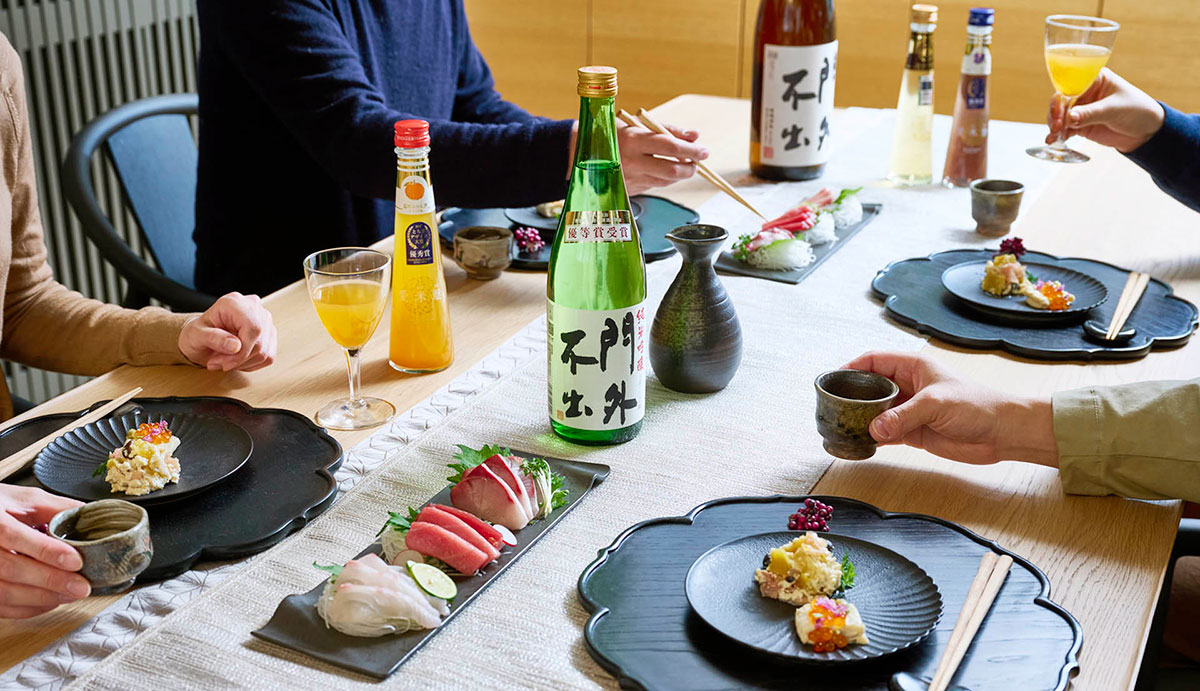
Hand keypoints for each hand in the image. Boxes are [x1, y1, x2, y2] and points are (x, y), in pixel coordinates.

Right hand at [0, 485, 89, 617]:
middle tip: (81, 586)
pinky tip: (51, 601)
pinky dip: (28, 608)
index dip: (46, 551)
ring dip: (42, 597)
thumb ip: (54, 508)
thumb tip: (88, 516)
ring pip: (5, 592)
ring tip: (72, 594)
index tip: (76, 561)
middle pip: (11, 569)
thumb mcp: (23, 499)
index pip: (14, 536)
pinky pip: (1, 605)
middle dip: (51, 580)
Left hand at [178, 292, 277, 371]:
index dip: (243, 351)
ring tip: (225, 362)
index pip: (253, 328)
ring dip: (244, 363)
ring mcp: (264, 320)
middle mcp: (253, 307)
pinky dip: (251, 364)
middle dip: (239, 360)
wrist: (201, 337)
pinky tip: (237, 360)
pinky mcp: (269, 333)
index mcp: (234, 303)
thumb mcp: (196, 336)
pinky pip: (268, 356)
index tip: (225, 364)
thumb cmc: (196, 334)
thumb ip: (214, 338)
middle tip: (219, 365)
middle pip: (260, 342)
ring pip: (264, 352)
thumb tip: (236, 346)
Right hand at [617, 121, 707, 194]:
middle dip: (690, 167)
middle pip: (671, 171)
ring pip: (666, 181)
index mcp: (633, 140)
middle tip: (697, 162)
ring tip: (683, 164)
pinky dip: (666, 179)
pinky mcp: (628, 190)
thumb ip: (668, 129)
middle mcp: (631, 162)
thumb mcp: (639, 124)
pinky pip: (655, 186)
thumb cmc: (616, 133)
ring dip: (680, 174)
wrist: (583, 150)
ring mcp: (629, 179)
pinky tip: (665, 170)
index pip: (670, 148)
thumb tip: (695, 136)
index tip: (704, 151)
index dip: (691, 151)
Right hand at [842, 352, 1058, 466]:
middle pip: (871, 386)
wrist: (1002, 433)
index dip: (853, 367)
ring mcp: (909, 409)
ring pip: (876, 411)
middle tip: (834, 405)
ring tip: (842, 425)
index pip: (874, 360)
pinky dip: (872, 437)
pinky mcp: (913, 431)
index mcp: (913, 367)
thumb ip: (903, 416)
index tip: (835, 379)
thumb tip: (874, 428)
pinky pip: (885, 432)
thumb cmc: (978, 406)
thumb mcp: (936, 404)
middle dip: (853, 395)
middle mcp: (908, 386)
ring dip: (862, 418)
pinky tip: (861, 442)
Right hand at [1045, 68, 1164, 152]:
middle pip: (1061, 100)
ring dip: (1055, 125)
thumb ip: (1091, 113)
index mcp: (1093, 79)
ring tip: (1055, 136)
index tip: (1058, 110)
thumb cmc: (1137, 110)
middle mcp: (1084, 92)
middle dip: (1055, 113)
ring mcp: (1081, 109)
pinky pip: (1065, 128)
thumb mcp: (1114, 109)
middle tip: (1056, 126)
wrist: (1146, 131)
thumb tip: (1070, 118)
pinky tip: (1054, 140)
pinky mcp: (1080, 124)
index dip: (1061, 96)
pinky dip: (1058, 135)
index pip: (1070, 84)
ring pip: (1060, 115)